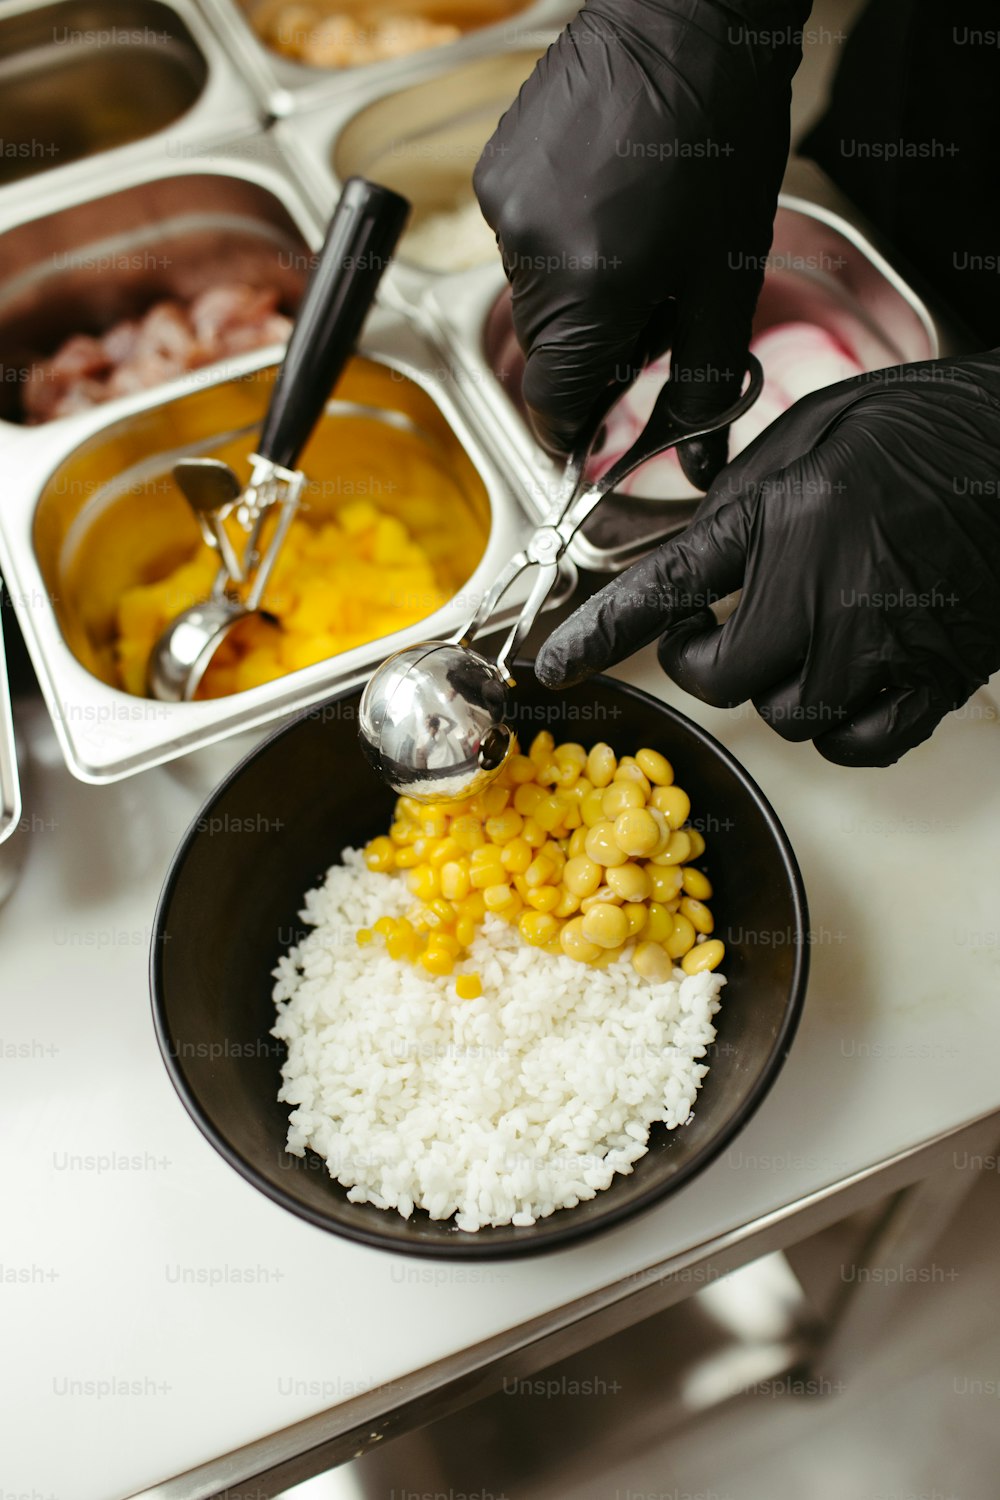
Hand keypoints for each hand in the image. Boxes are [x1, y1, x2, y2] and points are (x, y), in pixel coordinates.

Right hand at [473, 0, 805, 485]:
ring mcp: (504, 205)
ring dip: (580, 293)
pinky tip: (608, 200)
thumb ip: (704, 380)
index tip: (597, 431)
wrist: (691, 15)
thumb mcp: (725, 276)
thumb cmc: (721, 135)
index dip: (576, 428)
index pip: (553, 402)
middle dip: (597, 347)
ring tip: (638, 237)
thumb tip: (701, 461)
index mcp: (588, 290)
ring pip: (536, 296)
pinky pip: (522, 240)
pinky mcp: (495, 167)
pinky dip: (562, 242)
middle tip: (656, 303)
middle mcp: (531, 252)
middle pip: (548, 349)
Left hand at [535, 352, 999, 766]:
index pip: (664, 589)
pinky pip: (858, 743)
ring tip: (797, 638)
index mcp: (787, 519)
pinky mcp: (934, 677)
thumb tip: (698, 540)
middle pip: (724, 678)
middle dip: (705, 658)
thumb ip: (744, 495)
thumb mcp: (813, 430)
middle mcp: (828, 593)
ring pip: (788, 715)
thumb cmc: (930, 422)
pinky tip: (844, 681)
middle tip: (712, 630)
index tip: (556, 667)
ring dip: (775, 686)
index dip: (599, 634)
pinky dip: (838, 725)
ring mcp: (883, 646)